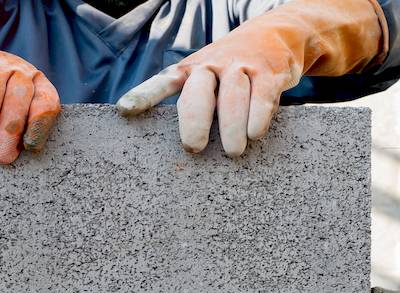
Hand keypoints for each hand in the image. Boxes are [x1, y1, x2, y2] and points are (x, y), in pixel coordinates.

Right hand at [0, 42, 60, 163]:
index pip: (46, 102)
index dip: (40, 125)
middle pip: (17, 100)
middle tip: (2, 158)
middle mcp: (17, 69)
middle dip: (9, 133)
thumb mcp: (14, 104)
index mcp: (36, 82)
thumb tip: (13, 154)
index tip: (30, 148)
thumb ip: (21, 124)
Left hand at [116, 0, 385, 156]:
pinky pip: (262, 94)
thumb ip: (191, 102)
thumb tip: (182, 149)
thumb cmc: (229, 70)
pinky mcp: (268, 72)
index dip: (144, 95)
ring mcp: (240, 66)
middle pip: (198, 90)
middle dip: (194, 120)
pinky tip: (254, 134)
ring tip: (232, 152)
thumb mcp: (206, 77)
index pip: (163, 82)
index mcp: (190, 70)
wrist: (274, 33)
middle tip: (193, 147)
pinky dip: (258, 115)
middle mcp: (211, 65)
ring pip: (233, 94)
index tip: (125, 110)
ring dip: (231, 124)